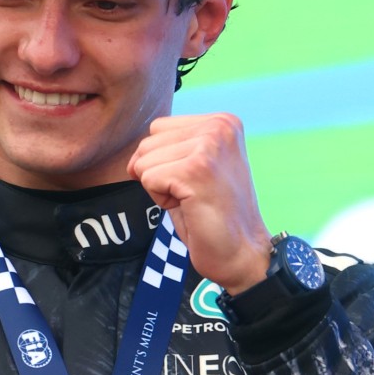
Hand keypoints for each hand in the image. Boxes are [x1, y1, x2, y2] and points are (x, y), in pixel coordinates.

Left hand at [126, 113, 272, 294]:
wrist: (241, 252)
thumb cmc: (215, 215)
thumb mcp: (195, 167)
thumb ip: (171, 149)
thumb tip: (132, 159)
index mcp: (222, 121)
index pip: (159, 128)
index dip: (165, 162)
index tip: (196, 182)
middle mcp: (219, 127)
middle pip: (148, 143)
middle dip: (160, 175)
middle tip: (194, 195)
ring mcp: (209, 145)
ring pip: (144, 161)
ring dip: (160, 188)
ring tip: (193, 200)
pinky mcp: (196, 169)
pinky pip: (148, 178)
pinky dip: (161, 200)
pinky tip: (190, 208)